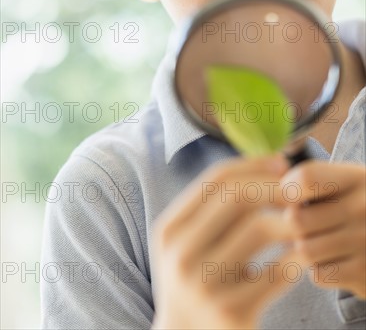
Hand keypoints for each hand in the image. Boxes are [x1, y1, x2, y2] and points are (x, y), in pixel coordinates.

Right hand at [151, 155, 307, 329]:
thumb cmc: (195, 280)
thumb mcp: (188, 241)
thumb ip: (214, 208)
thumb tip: (269, 166)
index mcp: (169, 229)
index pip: (215, 180)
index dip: (253, 165)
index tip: (281, 163)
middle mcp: (180, 253)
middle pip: (237, 197)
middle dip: (274, 187)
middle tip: (298, 192)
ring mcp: (204, 284)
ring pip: (259, 228)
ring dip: (288, 220)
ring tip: (299, 224)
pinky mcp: (231, 312)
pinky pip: (276, 271)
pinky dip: (294, 258)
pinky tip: (297, 257)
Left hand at [280, 160, 365, 298]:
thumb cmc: (355, 207)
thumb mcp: (344, 183)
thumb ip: (311, 179)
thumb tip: (265, 188)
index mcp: (357, 178)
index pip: (305, 178)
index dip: (289, 189)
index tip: (292, 197)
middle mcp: (364, 207)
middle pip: (297, 219)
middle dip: (296, 225)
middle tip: (309, 225)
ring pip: (304, 249)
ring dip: (307, 249)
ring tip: (323, 242)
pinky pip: (319, 275)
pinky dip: (322, 271)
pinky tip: (336, 261)